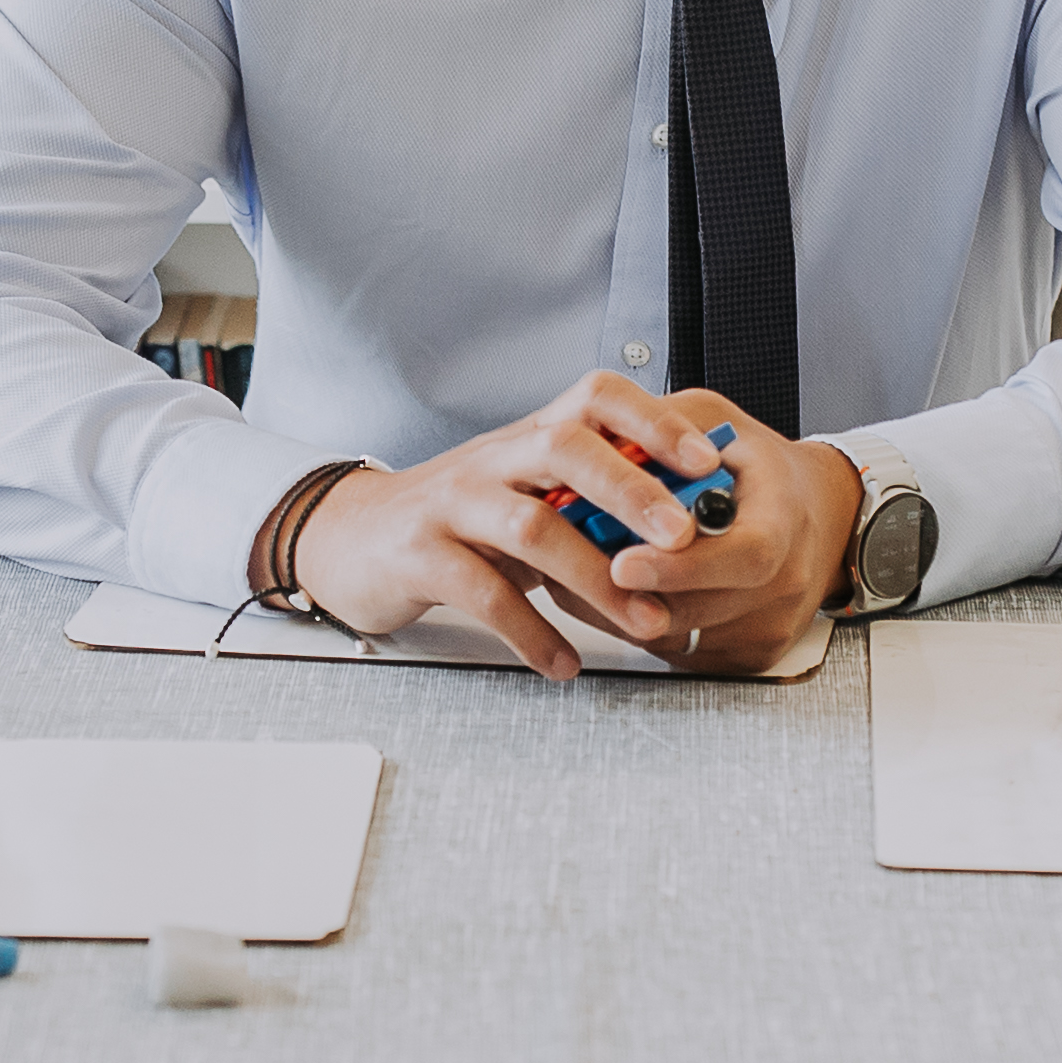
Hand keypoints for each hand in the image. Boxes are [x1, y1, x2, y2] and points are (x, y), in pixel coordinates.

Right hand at [286, 374, 842, 676]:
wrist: (356, 540)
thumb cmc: (461, 520)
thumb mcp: (528, 494)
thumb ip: (593, 503)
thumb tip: (688, 525)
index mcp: (531, 436)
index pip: (596, 399)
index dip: (653, 422)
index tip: (705, 460)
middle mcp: (495, 459)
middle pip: (566, 449)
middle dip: (631, 490)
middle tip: (683, 537)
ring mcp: (454, 503)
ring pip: (532, 527)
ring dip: (595, 580)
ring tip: (644, 624)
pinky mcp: (420, 555)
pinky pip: (484, 594)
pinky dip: (532, 634)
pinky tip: (563, 664)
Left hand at [599, 396, 862, 672]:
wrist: (821, 515)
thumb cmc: (762, 469)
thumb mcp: (717, 421)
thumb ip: (665, 428)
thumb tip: (605, 451)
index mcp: (785, 519)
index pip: (744, 557)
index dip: (681, 568)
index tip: (622, 563)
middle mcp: (787, 580)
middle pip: (703, 608)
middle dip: (632, 593)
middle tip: (578, 572)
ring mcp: (771, 625)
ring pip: (683, 636)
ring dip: (626, 610)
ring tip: (591, 575)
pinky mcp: (752, 655)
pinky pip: (685, 652)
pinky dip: (645, 626)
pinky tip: (628, 594)